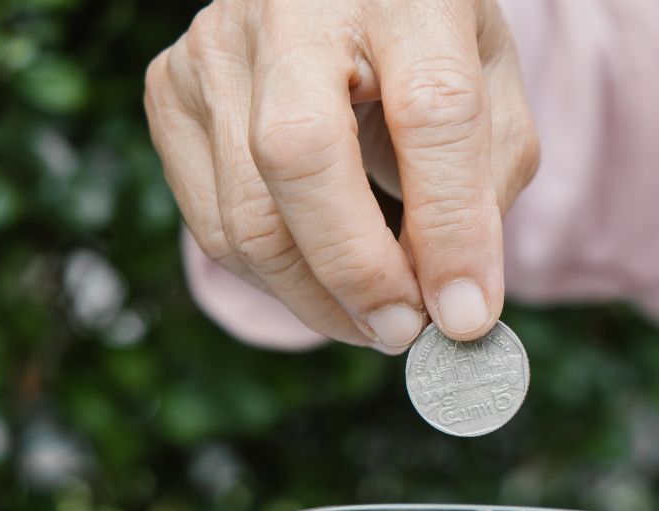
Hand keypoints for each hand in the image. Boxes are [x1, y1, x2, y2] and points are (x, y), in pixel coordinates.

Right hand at [144, 0, 536, 349]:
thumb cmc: (423, 42)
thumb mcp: (489, 88)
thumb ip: (481, 190)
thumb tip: (451, 308)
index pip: (431, 112)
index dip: (449, 227)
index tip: (466, 314)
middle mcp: (292, 6)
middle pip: (301, 157)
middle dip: (358, 273)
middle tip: (404, 331)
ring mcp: (215, 46)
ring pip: (246, 214)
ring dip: (317, 297)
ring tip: (374, 315)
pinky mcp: (169, 89)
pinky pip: (212, 225)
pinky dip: (272, 278)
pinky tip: (320, 279)